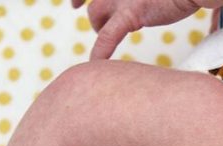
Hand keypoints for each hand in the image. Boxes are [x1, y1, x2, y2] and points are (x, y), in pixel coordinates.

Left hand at [72, 0, 204, 59]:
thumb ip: (144, 1)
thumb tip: (147, 6)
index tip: (77, 0)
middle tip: (75, 6)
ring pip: (94, 12)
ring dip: (98, 25)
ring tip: (104, 33)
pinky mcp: (132, 12)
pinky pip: (108, 35)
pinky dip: (101, 50)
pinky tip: (96, 62)